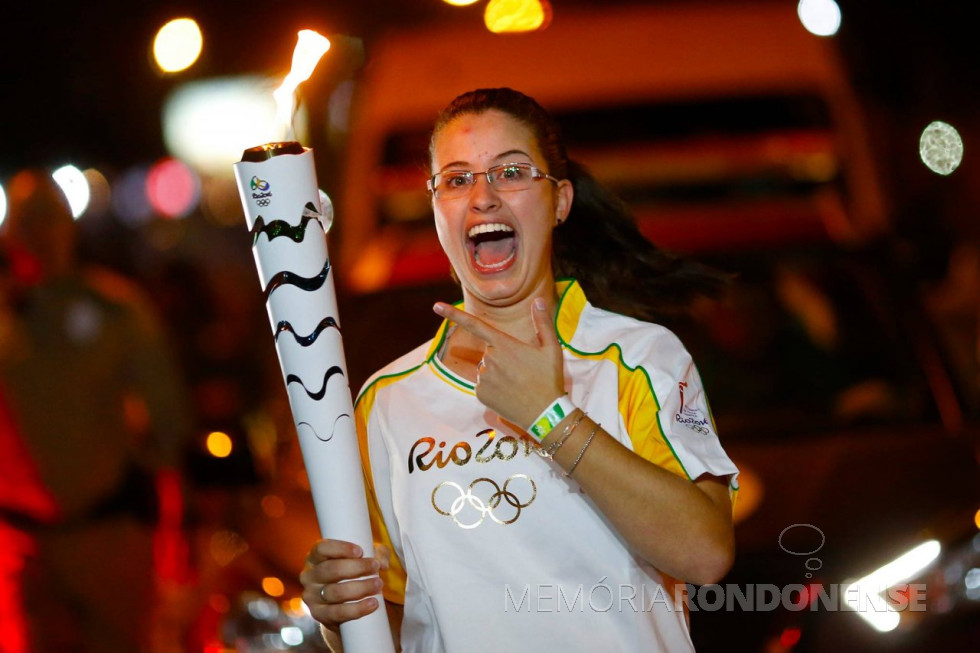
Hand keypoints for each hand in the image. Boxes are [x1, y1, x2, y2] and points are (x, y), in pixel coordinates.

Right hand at [300, 539, 386, 632]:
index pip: (322, 548)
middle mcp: (309, 575)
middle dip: (357, 568)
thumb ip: (376, 554)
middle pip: (331, 569)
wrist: (340, 605)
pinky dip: (358, 609)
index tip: (360, 551)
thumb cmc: (352, 573)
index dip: (340, 548)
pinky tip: (372, 603)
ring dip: (361, 588)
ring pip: (336, 592)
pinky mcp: (319, 614)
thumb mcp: (363, 558)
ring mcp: (311, 597)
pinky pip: (338, 613)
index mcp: (315, 557)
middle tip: (376, 567)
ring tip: (379, 585)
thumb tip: (382, 563)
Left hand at [434, 297, 564, 428]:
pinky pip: (483, 384)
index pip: (474, 324)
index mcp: (503, 344)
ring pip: (486, 369)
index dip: (454, 314)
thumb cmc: (548, 378)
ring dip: (498, 373)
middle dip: (502, 357)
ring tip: (517, 384)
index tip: (436, 306)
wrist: (544, 413)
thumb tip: (538, 300)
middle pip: (489, 352)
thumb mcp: (551, 348)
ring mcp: (483, 378)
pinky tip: (509, 393)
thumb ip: (542, 322)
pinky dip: (493, 387)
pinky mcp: (480, 394)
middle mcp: (489, 359)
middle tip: (522, 370)